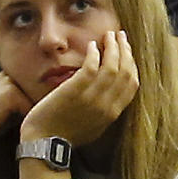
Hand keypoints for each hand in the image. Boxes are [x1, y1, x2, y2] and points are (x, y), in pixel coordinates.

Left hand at [21, 18, 141, 150]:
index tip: (127, 52)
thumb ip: (104, 109)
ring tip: (109, 35)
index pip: (132, 84)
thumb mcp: (94, 126)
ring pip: (112, 66)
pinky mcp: (75, 90)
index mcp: (113, 113)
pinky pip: (92, 66)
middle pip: (126, 72)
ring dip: (113, 47)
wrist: (45, 143)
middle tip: (121, 36)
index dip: (132, 64)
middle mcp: (107, 105)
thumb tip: (108, 91)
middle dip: (125, 51)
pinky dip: (95, 53)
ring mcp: (92, 98)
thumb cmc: (65, 134)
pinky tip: (92, 45)